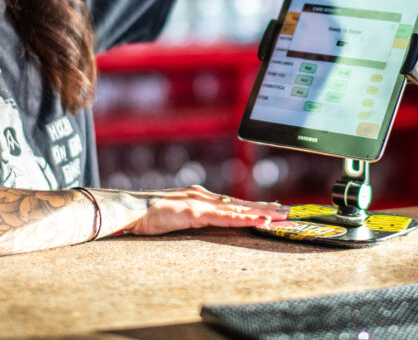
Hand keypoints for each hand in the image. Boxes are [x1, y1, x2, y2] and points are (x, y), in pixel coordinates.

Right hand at [92, 185, 288, 236]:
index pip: (233, 203)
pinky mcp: (194, 213)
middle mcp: (204, 196)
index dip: (254, 206)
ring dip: (260, 212)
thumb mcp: (175, 215)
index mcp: (200, 197)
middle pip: (241, 203)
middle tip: (287, 212)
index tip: (272, 209)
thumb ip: (192, 216)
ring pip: (237, 209)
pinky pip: (223, 218)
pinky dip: (242, 219)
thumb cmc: (148, 215)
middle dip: (265, 208)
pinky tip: (257, 221)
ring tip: (280, 216)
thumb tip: (205, 221)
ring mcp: (200, 203)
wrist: (129, 209)